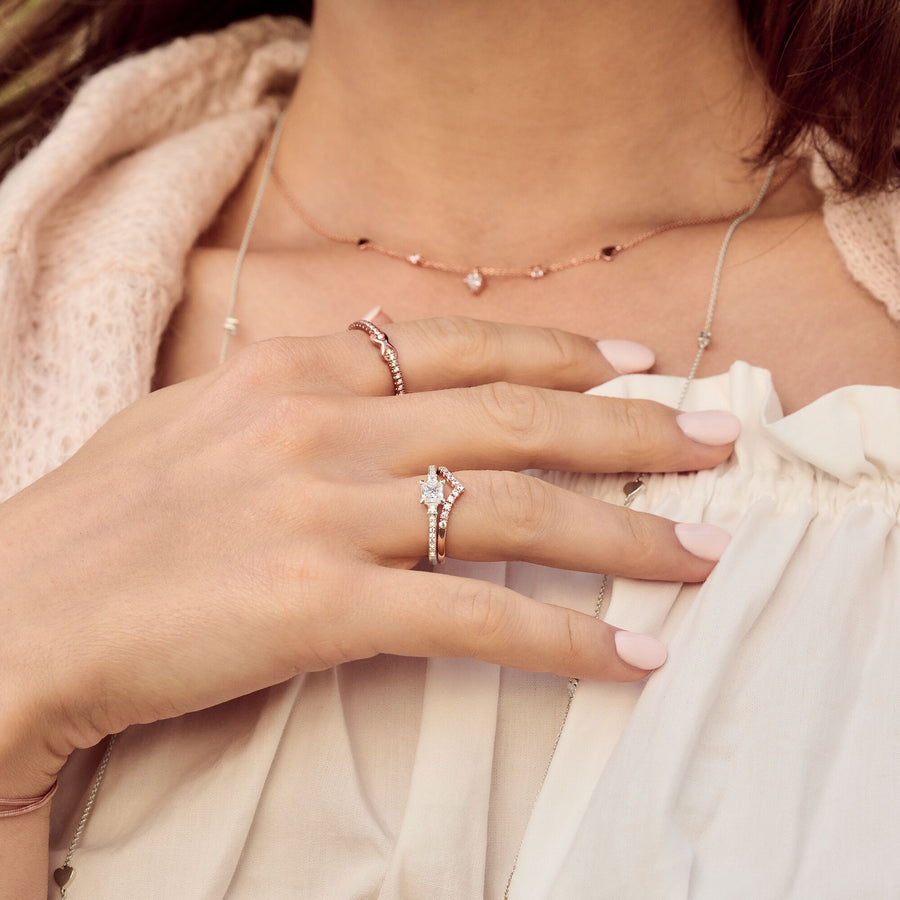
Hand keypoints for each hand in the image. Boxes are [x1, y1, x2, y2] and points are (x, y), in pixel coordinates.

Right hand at [0, 316, 736, 791]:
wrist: (20, 610)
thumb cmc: (105, 519)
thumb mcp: (201, 419)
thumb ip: (291, 392)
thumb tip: (359, 369)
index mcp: (294, 372)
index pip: (460, 344)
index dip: (559, 348)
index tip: (635, 359)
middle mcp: (323, 425)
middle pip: (516, 416)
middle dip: (630, 428)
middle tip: (716, 439)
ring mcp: (325, 511)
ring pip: (515, 510)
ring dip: (623, 533)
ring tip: (702, 549)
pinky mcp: (319, 604)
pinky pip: (474, 616)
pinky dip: (565, 637)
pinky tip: (630, 652)